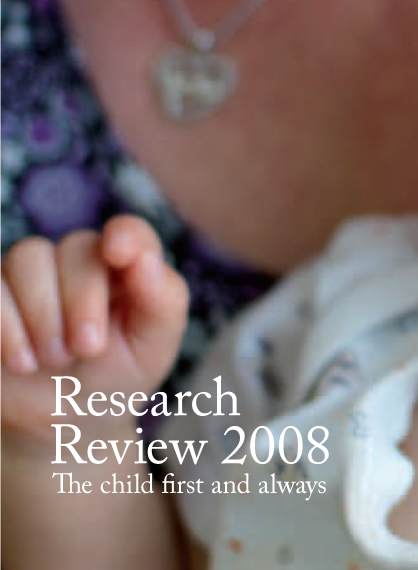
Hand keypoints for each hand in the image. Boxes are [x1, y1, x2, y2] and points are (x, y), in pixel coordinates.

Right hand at [1, 216, 188, 450]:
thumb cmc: (116, 375)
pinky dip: (5, 323)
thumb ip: (164, 300)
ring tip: (54, 359)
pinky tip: (22, 361)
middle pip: (76, 247)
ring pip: (29, 256)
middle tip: (88, 349)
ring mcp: (30, 274)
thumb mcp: (153, 347)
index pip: (129, 232)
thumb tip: (145, 259)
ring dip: (43, 312)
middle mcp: (76, 259)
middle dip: (83, 301)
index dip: (126, 236)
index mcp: (124, 265)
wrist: (64, 424)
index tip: (119, 254)